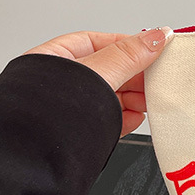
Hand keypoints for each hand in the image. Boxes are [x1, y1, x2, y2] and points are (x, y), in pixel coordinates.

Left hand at [24, 28, 172, 136]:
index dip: (131, 46)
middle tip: (158, 77)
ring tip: (150, 99)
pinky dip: (127, 117)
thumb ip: (128, 56)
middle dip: (136, 76)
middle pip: (110, 71)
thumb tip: (156, 37)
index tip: (156, 48)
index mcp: (55, 58)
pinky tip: (137, 117)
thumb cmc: (47, 113)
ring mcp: (70, 108)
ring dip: (135, 98)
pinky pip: (109, 119)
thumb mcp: (97, 74)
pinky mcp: (81, 131)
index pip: (101, 43)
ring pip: (112, 96)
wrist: (36, 157)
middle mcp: (61, 82)